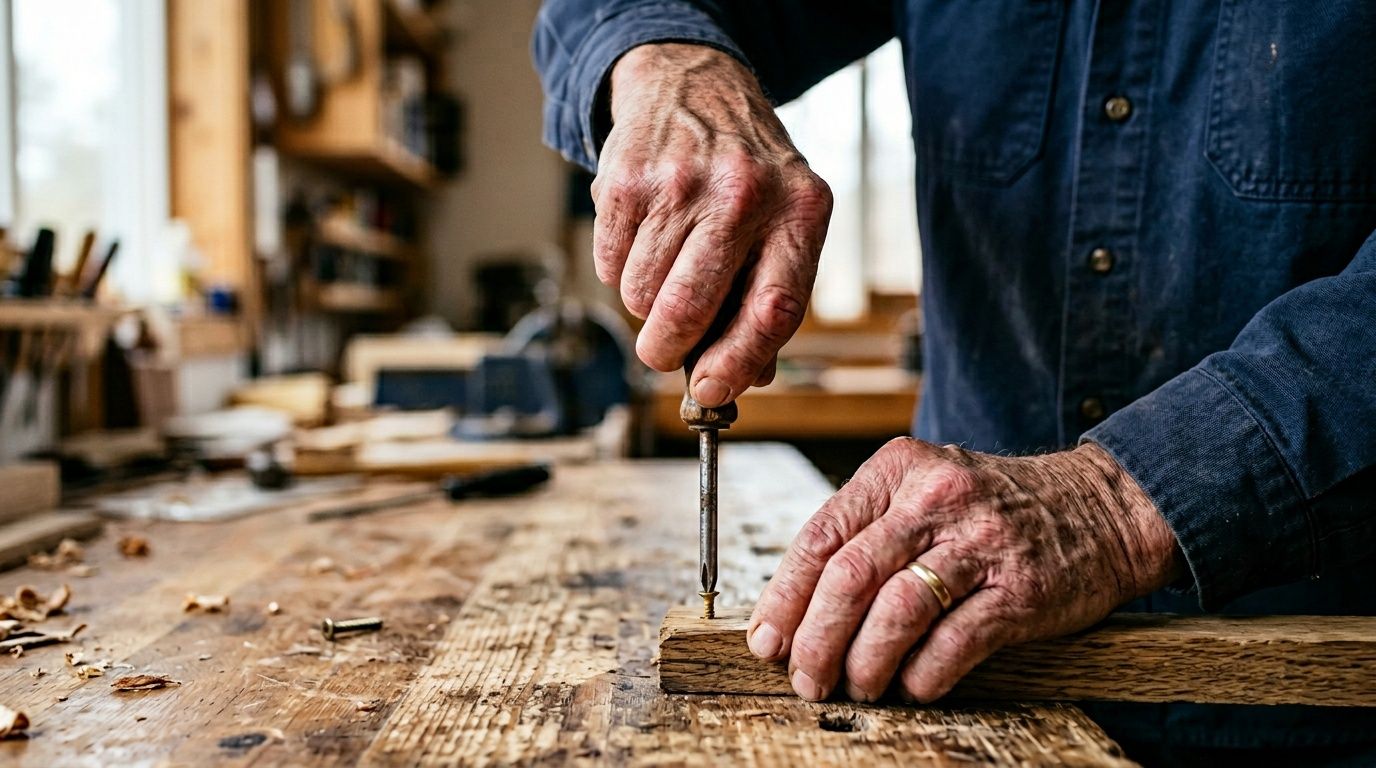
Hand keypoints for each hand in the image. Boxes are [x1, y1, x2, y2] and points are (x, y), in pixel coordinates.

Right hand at [595, 43, 832, 405]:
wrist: (693, 85)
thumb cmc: (744, 176)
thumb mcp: (783, 224)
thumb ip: (770, 302)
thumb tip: (743, 381)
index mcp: (801, 212)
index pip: (775, 309)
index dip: (740, 362)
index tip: (713, 391)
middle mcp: (745, 193)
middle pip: (691, 309)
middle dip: (669, 349)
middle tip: (664, 352)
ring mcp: (682, 182)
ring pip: (642, 295)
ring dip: (645, 305)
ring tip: (664, 266)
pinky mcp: (628, 179)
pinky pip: (610, 267)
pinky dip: (619, 270)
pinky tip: (642, 237)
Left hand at [748, 438, 1180, 702]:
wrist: (1102, 507)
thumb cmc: (995, 509)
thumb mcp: (924, 491)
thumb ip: (867, 534)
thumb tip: (799, 610)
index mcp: (897, 469)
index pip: (820, 536)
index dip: (785, 597)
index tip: (767, 640)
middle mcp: (935, 497)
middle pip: (849, 576)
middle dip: (816, 639)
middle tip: (806, 678)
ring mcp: (980, 541)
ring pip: (896, 610)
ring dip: (865, 662)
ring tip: (858, 687)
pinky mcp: (1021, 589)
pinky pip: (954, 642)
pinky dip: (924, 674)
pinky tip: (913, 685)